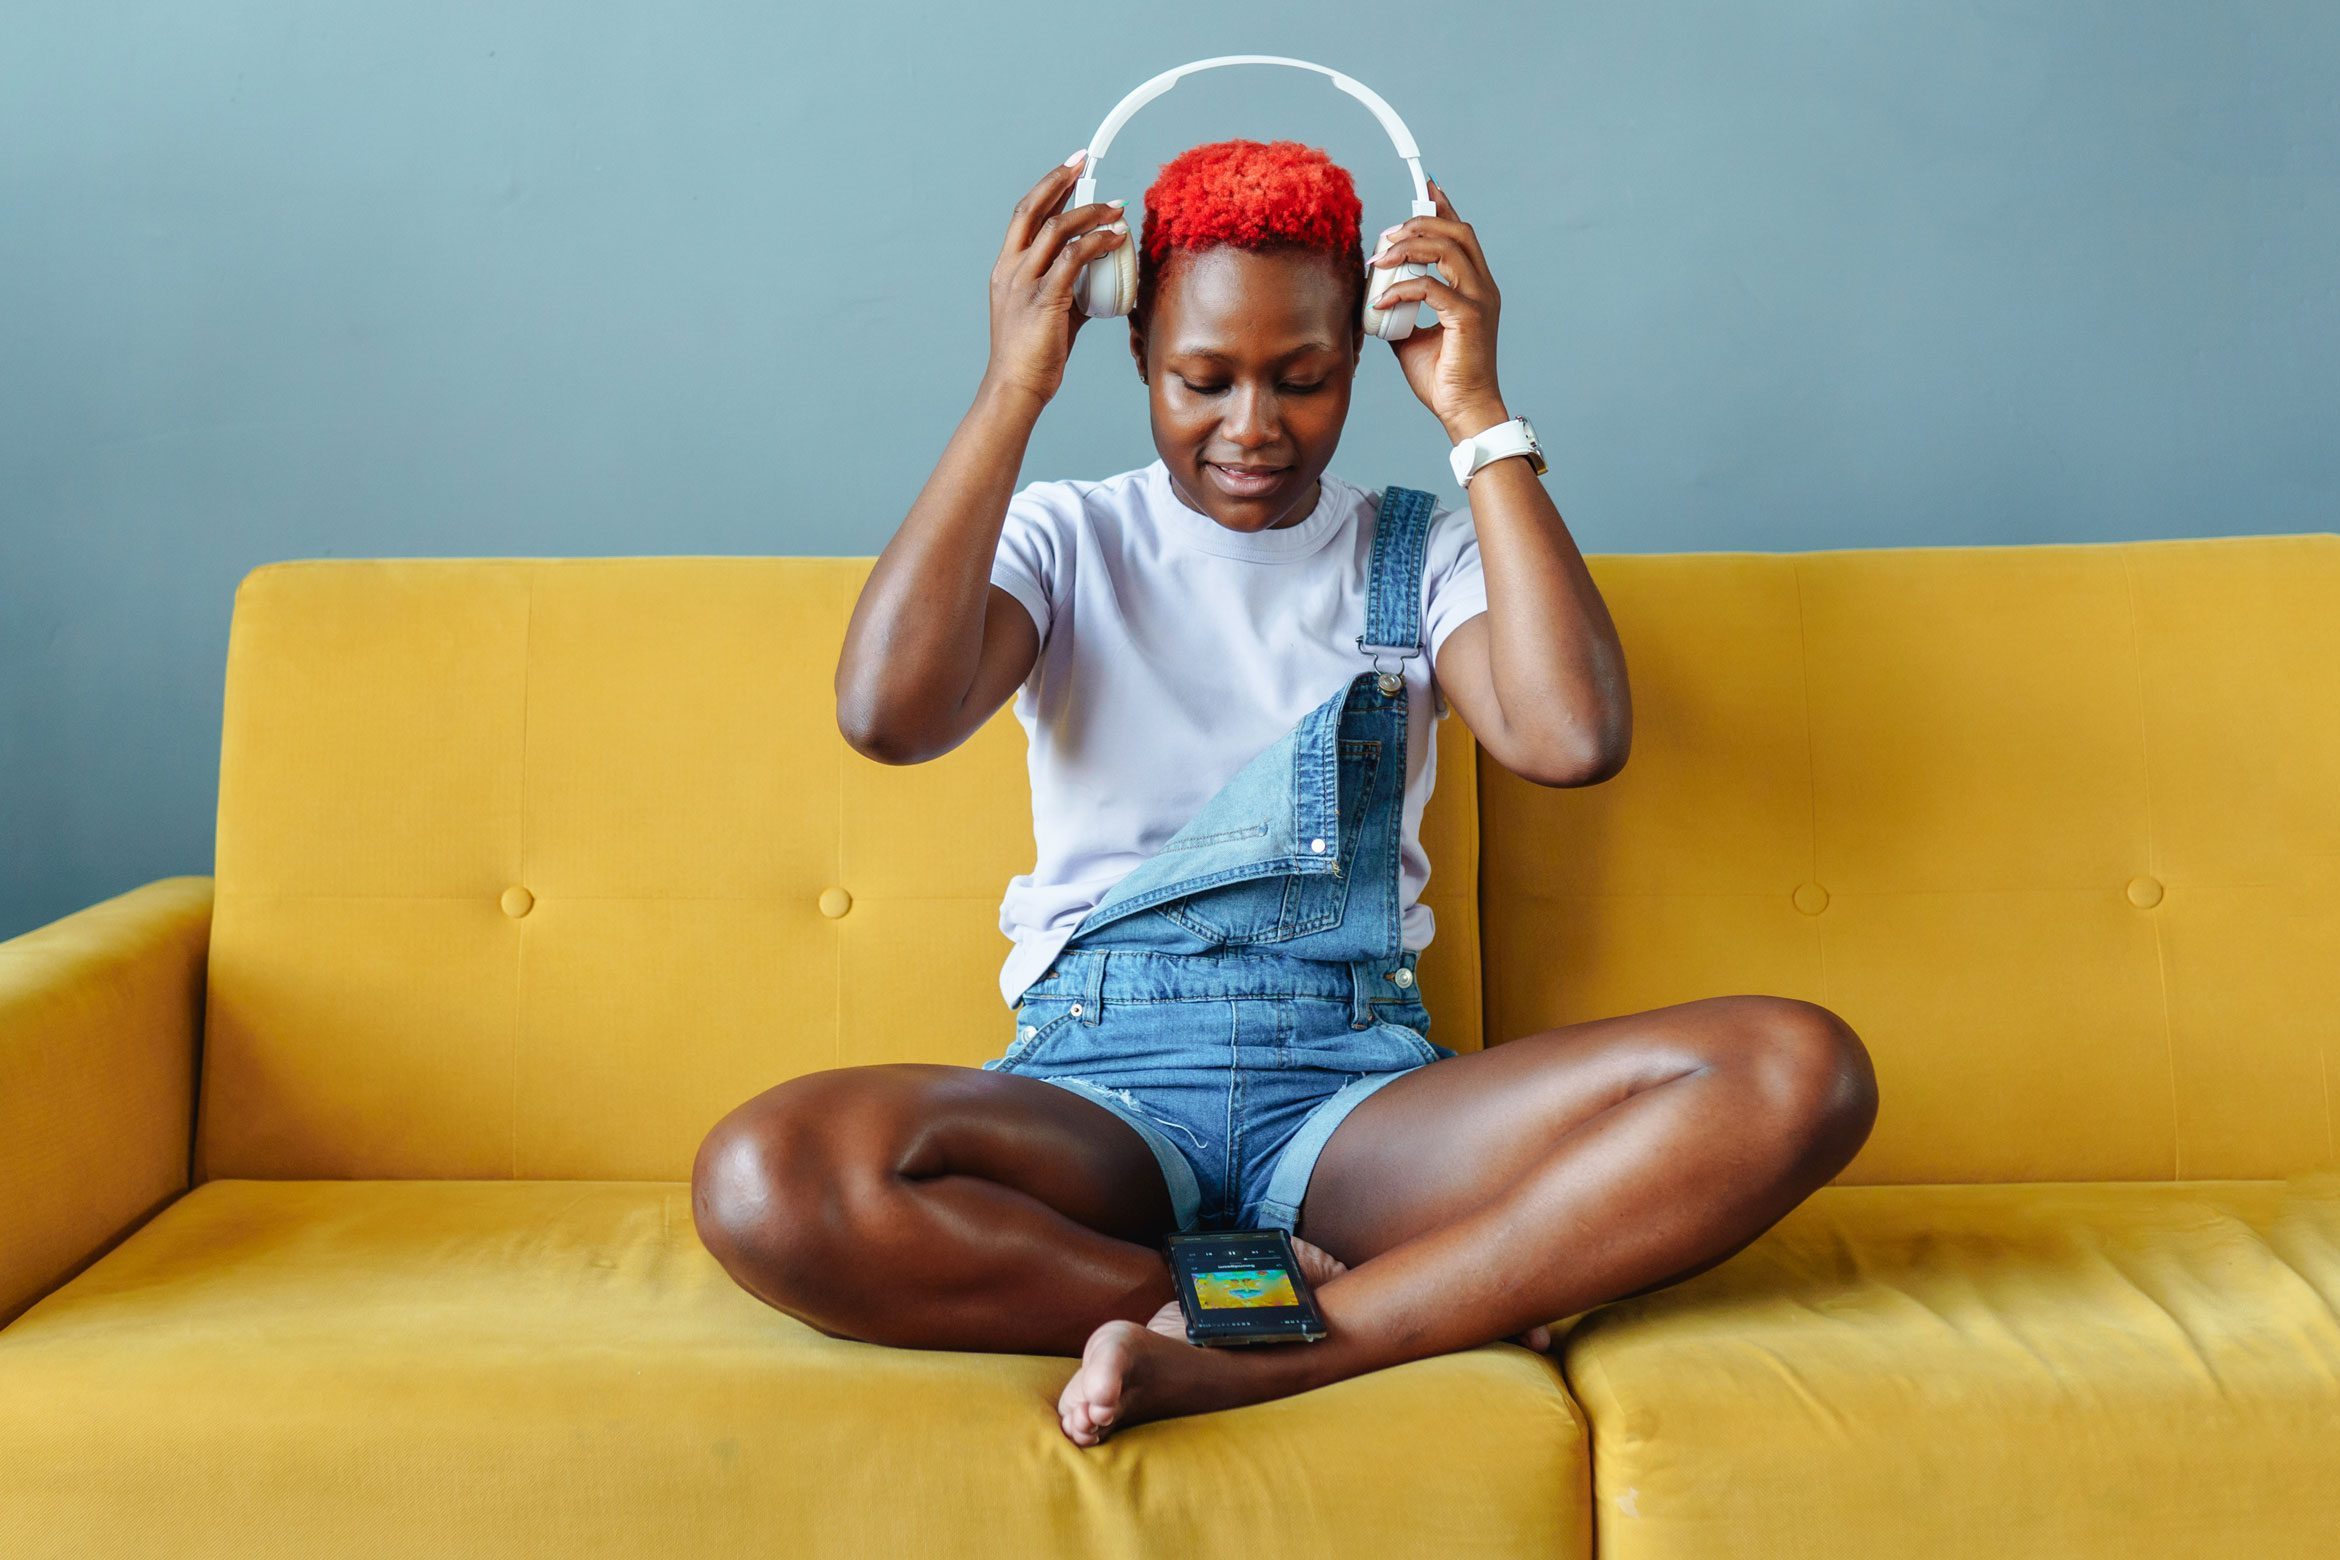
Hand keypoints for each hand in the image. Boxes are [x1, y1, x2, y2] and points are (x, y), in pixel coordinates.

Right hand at [983, 151, 1131, 406]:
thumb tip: (1099, 278)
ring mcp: (1025, 282)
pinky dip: (1098, 242)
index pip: (1024, 216)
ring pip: (1057, 228)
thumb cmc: (1032, 356)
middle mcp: (1011, 269)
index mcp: (1006, 269)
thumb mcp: (1049, 314)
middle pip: (1033, 208)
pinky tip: (1116, 238)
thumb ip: (1070, 290)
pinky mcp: (1045, 298)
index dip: (1047, 188)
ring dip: (1089, 212)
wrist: (1015, 387)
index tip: (1069, 169)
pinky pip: (1074, 258)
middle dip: (1060, 179)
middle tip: (1084, 162)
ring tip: (1114, 209)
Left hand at [1367, 177, 1510, 439]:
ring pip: (1447, 250)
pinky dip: (1401, 288)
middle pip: (1456, 232)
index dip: (1443, 207)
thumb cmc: (1443, 378)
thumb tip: (1375, 298)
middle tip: (1387, 234)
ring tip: (1380, 258)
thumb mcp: (1412, 337)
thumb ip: (1401, 311)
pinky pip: (1430, 288)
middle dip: (1419, 223)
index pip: (1461, 235)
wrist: (1463, 410)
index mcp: (1475, 288)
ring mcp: (1479, 301)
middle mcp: (1483, 288)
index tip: (1424, 190)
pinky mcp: (1469, 318)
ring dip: (1409, 247)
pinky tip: (1381, 300)